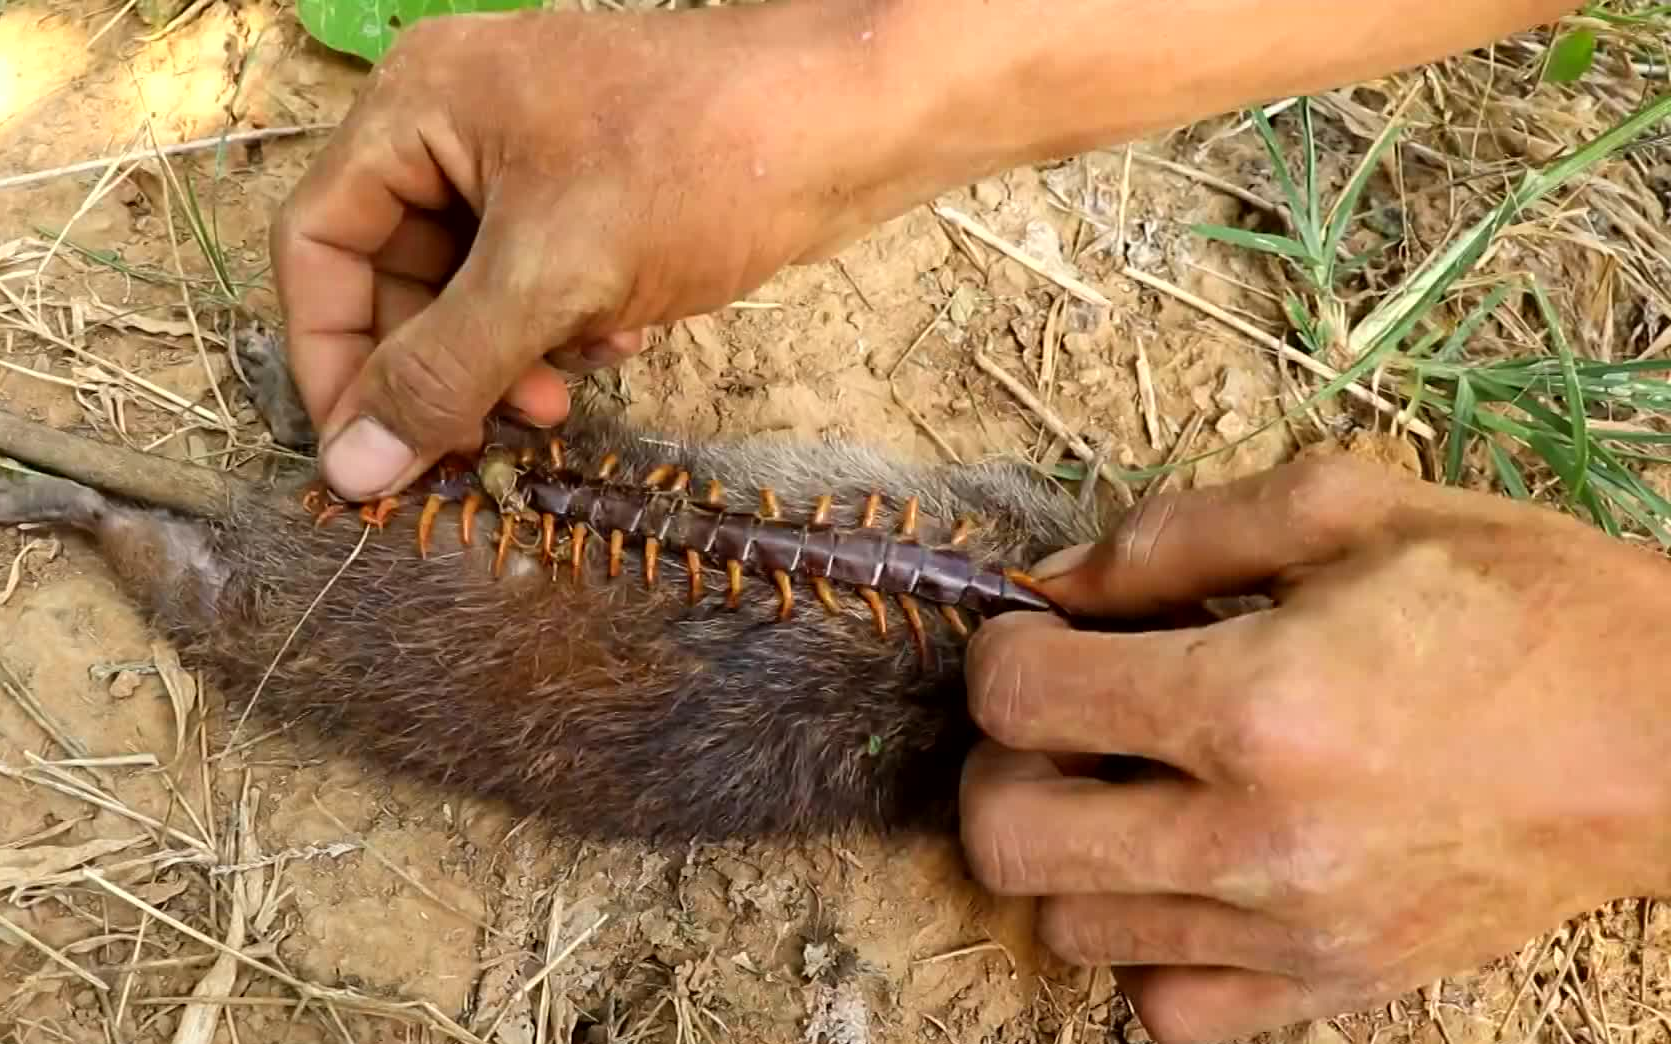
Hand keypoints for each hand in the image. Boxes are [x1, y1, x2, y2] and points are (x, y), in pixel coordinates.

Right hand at [269, 5, 911, 500]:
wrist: (847, 122)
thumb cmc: (692, 171)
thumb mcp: (550, 278)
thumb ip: (443, 373)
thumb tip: (352, 470)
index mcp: (416, 109)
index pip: (319, 242)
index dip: (330, 355)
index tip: (364, 452)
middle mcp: (456, 124)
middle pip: (396, 274)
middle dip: (441, 365)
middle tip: (484, 440)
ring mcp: (528, 156)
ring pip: (473, 288)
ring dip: (508, 358)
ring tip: (564, 401)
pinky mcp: (592, 192)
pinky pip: (538, 278)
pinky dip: (564, 325)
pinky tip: (622, 341)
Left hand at [959, 453, 1670, 1043]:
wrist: (1662, 734)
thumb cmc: (1518, 604)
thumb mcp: (1347, 508)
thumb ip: (1176, 536)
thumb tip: (1054, 585)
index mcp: (1255, 704)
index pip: (1021, 699)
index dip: (1003, 651)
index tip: (1041, 635)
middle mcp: (1255, 839)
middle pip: (1006, 836)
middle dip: (1000, 763)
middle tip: (1059, 719)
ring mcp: (1290, 932)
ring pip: (1067, 927)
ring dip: (1067, 850)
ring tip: (1128, 787)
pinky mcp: (1331, 987)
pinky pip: (1164, 1007)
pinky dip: (1144, 943)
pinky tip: (1184, 875)